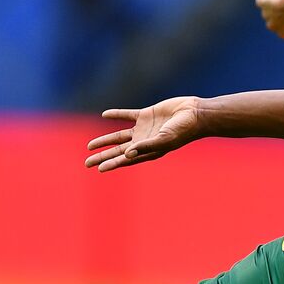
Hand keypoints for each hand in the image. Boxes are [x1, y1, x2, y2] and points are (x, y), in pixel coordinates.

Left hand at [84, 98, 201, 171]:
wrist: (196, 114)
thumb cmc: (184, 130)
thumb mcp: (165, 139)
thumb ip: (146, 145)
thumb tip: (127, 153)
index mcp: (149, 150)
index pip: (126, 159)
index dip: (112, 163)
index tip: (98, 169)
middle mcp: (144, 141)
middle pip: (118, 150)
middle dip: (103, 156)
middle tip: (87, 163)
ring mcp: (145, 128)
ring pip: (119, 136)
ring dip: (105, 140)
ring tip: (90, 146)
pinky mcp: (146, 115)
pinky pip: (127, 115)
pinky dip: (116, 115)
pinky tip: (105, 115)